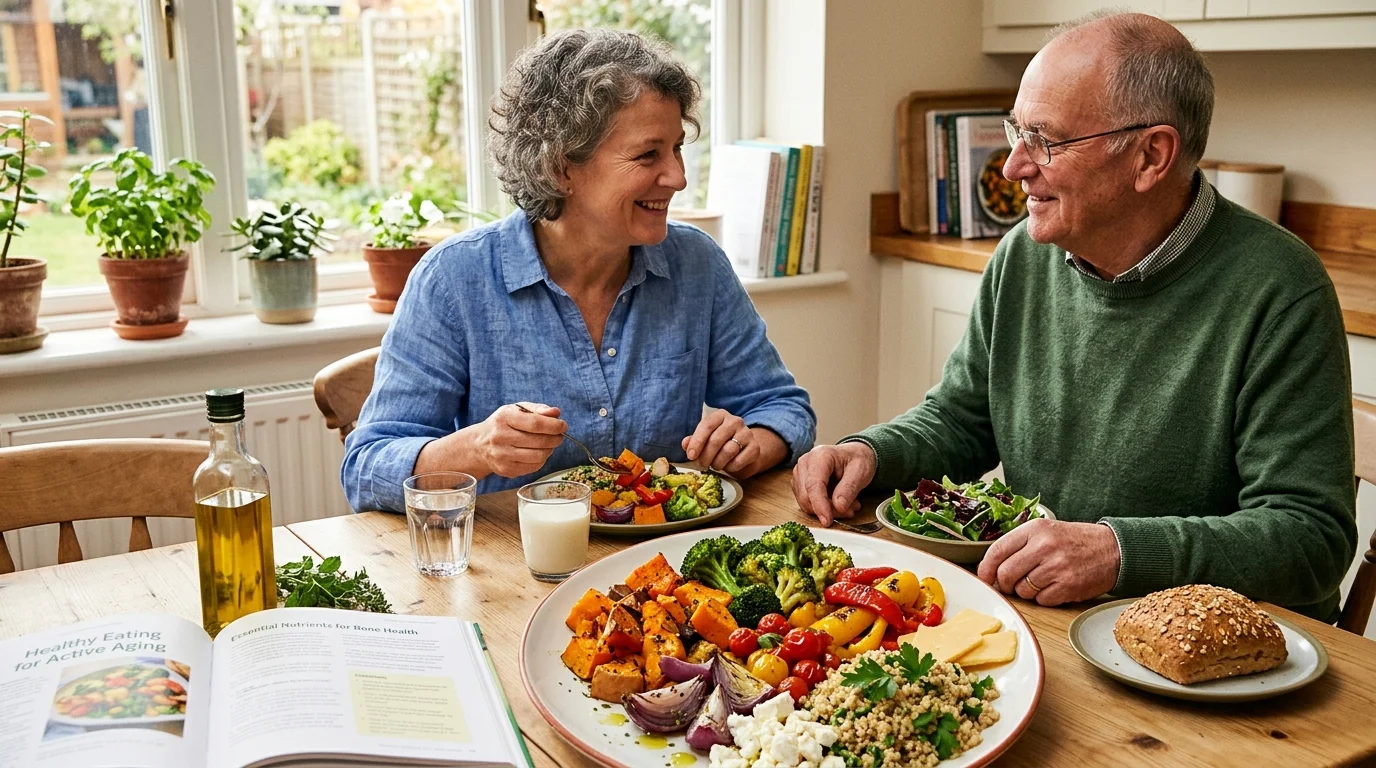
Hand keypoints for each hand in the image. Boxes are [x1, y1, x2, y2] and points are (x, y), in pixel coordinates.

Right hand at [473, 402, 566, 477]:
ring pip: (538, 456)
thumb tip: (556, 413)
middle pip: (538, 441)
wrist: (480, 444)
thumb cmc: (504, 424)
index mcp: (504, 418)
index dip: (553, 426)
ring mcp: (502, 456)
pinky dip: (542, 460)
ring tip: (550, 444)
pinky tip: (539, 453)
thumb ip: (538, 409)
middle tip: (559, 436)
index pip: (535, 423)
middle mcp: (500, 437)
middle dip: (555, 438)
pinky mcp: (506, 470)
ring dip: (550, 450)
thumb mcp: (517, 410)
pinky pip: (533, 467)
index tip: (563, 425)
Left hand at [682, 410, 785, 476]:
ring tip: (715, 466)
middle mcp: (735, 421)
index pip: (707, 425)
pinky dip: (730, 467)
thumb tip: (685, 444)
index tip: (691, 456)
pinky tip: (728, 466)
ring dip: (717, 463)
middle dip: (706, 456)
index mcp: (720, 416)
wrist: (745, 450)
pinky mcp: (755, 448)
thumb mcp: (706, 439)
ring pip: (728, 451)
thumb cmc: (721, 443)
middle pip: (716, 440)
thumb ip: (694, 441)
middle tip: (702, 465)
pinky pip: (739, 461)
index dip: (697, 442)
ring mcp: (747, 433)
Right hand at [791, 443, 876, 526]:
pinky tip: (838, 503)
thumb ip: (849, 488)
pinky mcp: (800, 484)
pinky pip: (807, 503)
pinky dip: (823, 508)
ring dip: (827, 510)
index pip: (813, 484)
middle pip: (807, 496)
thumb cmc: (856, 459)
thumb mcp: (860, 472)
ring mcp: (800, 474)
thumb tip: (839, 506)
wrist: (853, 455)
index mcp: (820, 456)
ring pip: (806, 502)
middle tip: (850, 511)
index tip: (827, 520)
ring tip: (848, 505)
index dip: (820, 505)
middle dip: (828, 509)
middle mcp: (805, 463)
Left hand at [976, 519, 1120, 605]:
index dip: (986, 568)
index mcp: (1035, 529)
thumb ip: (1019, 546)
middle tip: (1011, 584)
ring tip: (1040, 581)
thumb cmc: (1075, 542)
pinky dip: (1043, 599)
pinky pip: (1041, 601)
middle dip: (1004, 584)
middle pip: (1005, 574)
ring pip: (1022, 590)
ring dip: (1026, 592)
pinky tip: (1054, 588)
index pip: (997, 551)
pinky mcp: (1068, 586)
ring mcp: (1056, 567)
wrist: (1113, 550)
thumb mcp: (1046, 531)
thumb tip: (991, 569)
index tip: (984, 577)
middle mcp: (1044, 546)